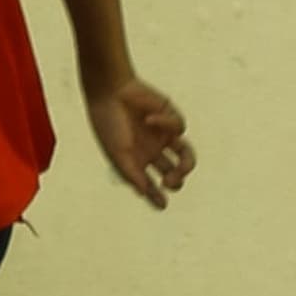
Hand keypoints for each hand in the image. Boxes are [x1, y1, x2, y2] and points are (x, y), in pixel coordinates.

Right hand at [89, 73, 191, 206]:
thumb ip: (133, 174)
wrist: (110, 90)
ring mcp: (163, 136)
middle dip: (175, 181)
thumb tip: (145, 193)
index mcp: (137, 163)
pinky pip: (179, 128)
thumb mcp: (118, 153)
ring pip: (185, 156)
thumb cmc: (108, 123)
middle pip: (173, 174)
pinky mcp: (171, 119)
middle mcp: (152, 152)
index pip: (152, 186)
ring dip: (187, 165)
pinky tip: (149, 119)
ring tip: (180, 168)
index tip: (162, 205)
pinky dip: (166, 125)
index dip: (157, 198)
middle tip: (169, 181)